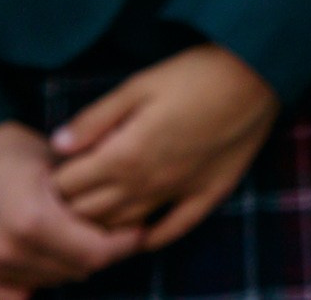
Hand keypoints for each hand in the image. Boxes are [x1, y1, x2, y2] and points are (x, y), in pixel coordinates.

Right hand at [0, 123, 144, 299]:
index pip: (95, 253)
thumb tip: (128, 212)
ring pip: (46, 282)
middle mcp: (5, 251)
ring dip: (65, 265)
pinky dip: (31, 280)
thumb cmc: (7, 148)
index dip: (123, 244)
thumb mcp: (57, 162)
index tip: (137, 232)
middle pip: (74, 271)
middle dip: (96, 252)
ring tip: (73, 238)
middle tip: (108, 232)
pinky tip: (41, 256)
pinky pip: (11, 296)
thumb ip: (89, 194)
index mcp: (33, 220)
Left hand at [50, 45, 280, 250]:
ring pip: (124, 227)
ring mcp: (178, 193)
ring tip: (95, 209)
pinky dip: (150, 238)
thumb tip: (57, 144)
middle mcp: (147, 184)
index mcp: (125, 155)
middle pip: (90, 214)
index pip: (68, 186)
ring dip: (103, 224)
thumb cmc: (195, 73)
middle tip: (68, 190)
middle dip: (70, 206)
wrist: (257, 74)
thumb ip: (95, 119)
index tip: (52, 169)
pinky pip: (172, 230)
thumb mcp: (139, 85)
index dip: (54, 179)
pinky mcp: (208, 195)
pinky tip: (139, 234)